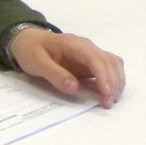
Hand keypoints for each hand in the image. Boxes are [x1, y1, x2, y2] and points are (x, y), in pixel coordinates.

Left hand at [8, 29, 124, 106]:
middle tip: (107, 104)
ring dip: (116, 82)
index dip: (104, 76)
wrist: (29, 40)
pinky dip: (113, 80)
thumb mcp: (37, 62)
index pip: (95, 58)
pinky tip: (108, 94)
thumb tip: (74, 88)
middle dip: (113, 83)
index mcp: (73, 44)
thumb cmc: (31, 50)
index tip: (106, 93)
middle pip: (109, 61)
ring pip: (113, 63)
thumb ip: (55, 74)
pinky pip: (108, 68)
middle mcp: (87, 46)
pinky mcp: (90, 61)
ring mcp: (90, 53)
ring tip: (110, 101)